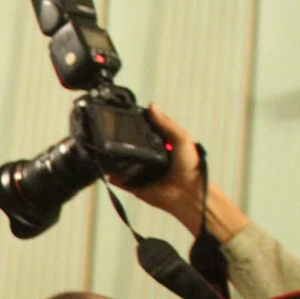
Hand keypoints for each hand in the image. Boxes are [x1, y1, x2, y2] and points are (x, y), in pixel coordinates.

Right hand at [118, 104, 250, 241]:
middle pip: (129, 147)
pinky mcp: (133, 186)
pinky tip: (110, 171)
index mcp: (159, 144)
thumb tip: (152, 105)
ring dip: (114, 159)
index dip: (133, 125)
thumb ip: (166, 123)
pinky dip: (113, 177)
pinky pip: (119, 180)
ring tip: (108, 152)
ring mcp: (139, 172)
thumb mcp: (181, 138)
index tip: (121, 118)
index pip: (142, 132)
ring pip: (121, 163)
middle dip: (120, 143)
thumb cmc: (191, 167)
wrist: (188, 193)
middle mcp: (148, 157)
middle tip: (111, 136)